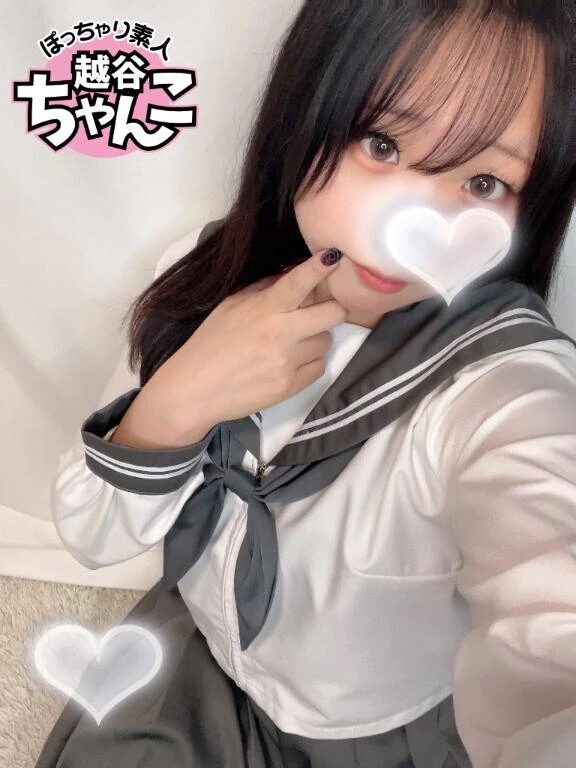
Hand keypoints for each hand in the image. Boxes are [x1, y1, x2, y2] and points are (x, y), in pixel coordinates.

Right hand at [148, 248, 347, 425]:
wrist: (195, 390)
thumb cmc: (210, 343)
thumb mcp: (230, 306)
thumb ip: (263, 289)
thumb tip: (292, 273)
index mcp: (264, 309)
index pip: (299, 282)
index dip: (319, 267)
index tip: (335, 256)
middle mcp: (281, 333)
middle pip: (333, 314)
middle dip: (332, 310)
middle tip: (320, 313)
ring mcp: (288, 361)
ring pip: (326, 342)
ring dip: (314, 340)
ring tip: (290, 345)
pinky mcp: (291, 386)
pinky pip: (319, 368)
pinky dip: (308, 364)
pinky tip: (288, 364)